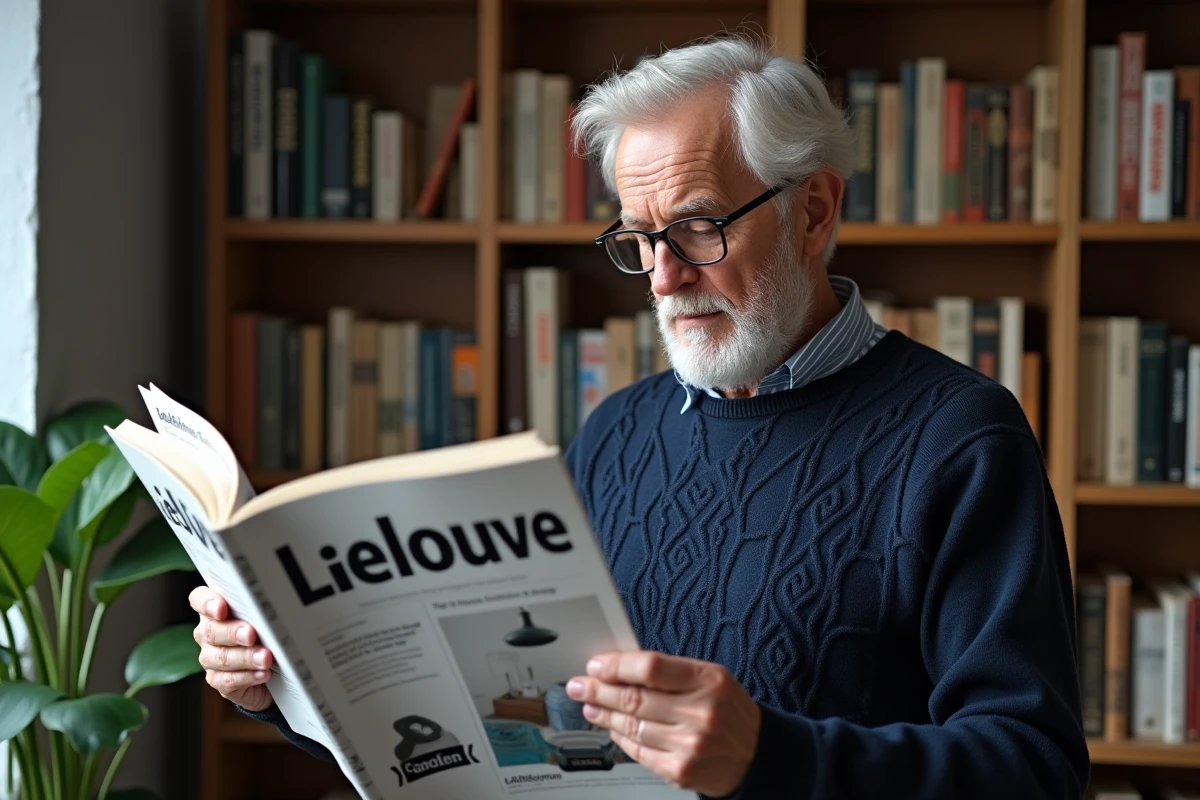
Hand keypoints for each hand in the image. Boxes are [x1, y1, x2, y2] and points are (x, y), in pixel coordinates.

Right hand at [189, 586, 274, 711]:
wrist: (274, 667)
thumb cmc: (269, 633)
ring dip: (245, 658)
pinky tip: (263, 673)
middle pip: (210, 630)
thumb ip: (261, 609)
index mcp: (215, 609)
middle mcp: (207, 632)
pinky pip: (227, 680)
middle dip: (233, 633)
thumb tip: (275, 604)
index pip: (199, 599)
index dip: (207, 603)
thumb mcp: (267, 616)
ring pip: (220, 657)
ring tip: (265, 658)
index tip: (222, 609)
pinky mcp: (218, 680)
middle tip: (251, 635)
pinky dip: (247, 677)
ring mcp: (210, 657)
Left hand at [566, 651, 760, 796]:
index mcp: (708, 680)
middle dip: (599, 690)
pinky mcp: (680, 771)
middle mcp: (700, 712)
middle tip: (580, 686)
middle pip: (635, 698)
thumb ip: (670, 671)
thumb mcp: (710, 677)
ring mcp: (690, 745)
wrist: (756, 754)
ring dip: (604, 715)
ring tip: (591, 706)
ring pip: (631, 726)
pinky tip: (611, 728)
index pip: (651, 668)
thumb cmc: (728, 709)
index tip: (596, 665)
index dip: (617, 666)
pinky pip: (638, 751)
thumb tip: (622, 666)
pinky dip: (620, 738)